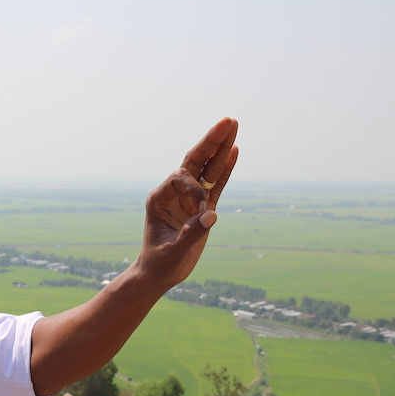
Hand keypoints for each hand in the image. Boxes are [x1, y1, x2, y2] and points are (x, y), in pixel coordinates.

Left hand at [135, 117, 238, 287]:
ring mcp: (189, 198)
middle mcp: (174, 193)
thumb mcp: (173, 252)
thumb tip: (211, 215)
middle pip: (195, 161)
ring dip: (221, 148)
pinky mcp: (202, 207)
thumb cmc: (160, 263)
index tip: (203, 211)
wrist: (159, 275)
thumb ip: (192, 233)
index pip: (181, 179)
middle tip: (228, 120)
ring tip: (234, 125)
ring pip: (208, 168)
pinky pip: (216, 184)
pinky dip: (226, 168)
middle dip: (211, 141)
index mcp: (160, 197)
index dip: (195, 190)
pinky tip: (235, 150)